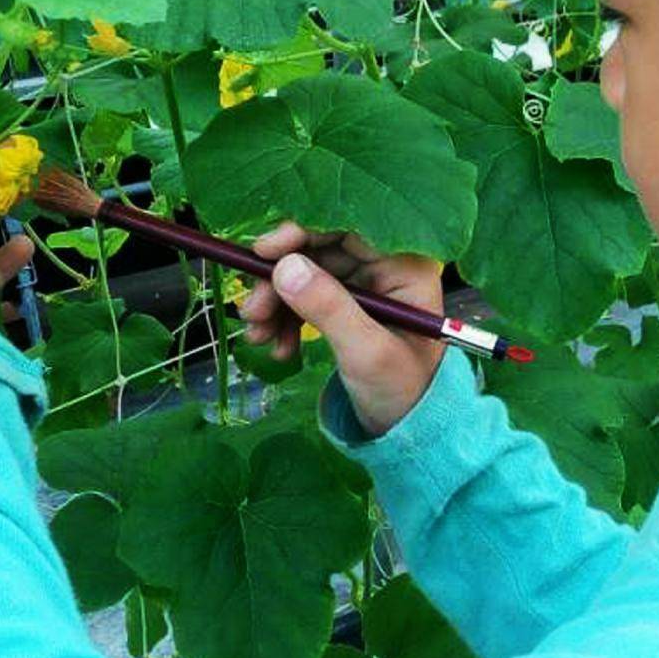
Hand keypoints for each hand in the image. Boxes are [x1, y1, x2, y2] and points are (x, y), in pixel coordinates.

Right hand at [239, 222, 447, 437]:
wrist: (407, 430)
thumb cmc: (402, 391)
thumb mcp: (366, 352)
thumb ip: (329, 308)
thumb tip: (285, 267)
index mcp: (404, 266)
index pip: (347, 227)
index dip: (301, 232)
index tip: (262, 253)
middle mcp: (385, 267)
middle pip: (319, 249)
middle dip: (279, 278)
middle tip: (251, 309)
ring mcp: (364, 286)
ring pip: (306, 273)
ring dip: (276, 301)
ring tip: (258, 335)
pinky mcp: (347, 306)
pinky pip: (306, 297)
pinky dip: (285, 319)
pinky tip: (277, 346)